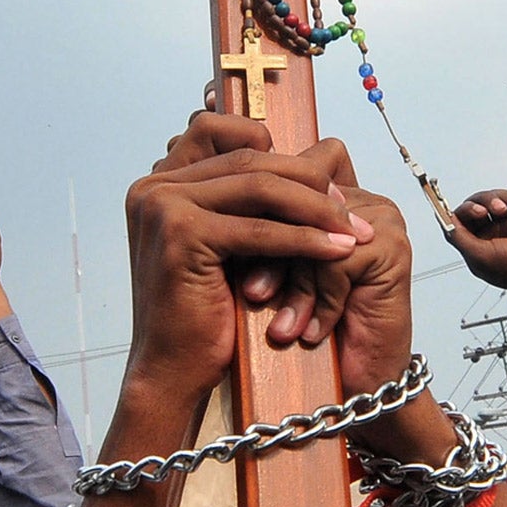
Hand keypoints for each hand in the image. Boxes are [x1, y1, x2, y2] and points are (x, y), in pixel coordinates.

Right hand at [120, 112, 372, 425]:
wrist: (172, 371)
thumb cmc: (202, 315)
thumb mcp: (222, 245)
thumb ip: (242, 203)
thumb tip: (307, 164)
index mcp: (158, 183)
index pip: (224, 134)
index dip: (278, 153)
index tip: (322, 183)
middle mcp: (153, 187)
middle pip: (249, 160)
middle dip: (308, 182)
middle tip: (351, 210)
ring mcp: (163, 207)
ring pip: (260, 188)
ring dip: (315, 209)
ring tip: (353, 231)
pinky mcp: (181, 235)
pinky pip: (260, 230)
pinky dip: (305, 240)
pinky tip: (337, 252)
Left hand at [448, 189, 506, 300]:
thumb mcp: (483, 257)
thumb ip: (461, 239)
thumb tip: (445, 223)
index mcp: (477, 251)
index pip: (457, 224)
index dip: (460, 212)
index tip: (468, 206)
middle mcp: (491, 238)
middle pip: (475, 207)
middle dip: (483, 202)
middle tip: (494, 209)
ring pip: (495, 198)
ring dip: (503, 200)